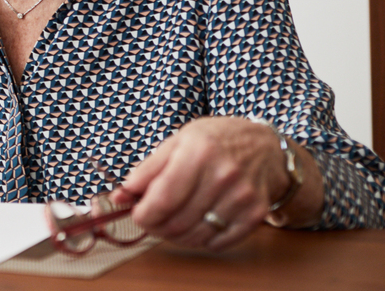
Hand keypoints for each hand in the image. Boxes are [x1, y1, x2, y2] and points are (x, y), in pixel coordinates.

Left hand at [115, 117, 320, 250]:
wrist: (264, 147)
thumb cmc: (215, 141)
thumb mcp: (178, 142)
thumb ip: (147, 170)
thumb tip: (119, 196)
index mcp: (199, 152)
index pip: (162, 199)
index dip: (143, 214)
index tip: (137, 213)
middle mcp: (223, 175)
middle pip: (177, 222)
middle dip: (156, 227)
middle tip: (152, 220)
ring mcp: (242, 197)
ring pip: (195, 237)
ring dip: (176, 236)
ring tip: (172, 222)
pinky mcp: (255, 214)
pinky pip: (218, 243)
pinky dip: (202, 240)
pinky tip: (198, 225)